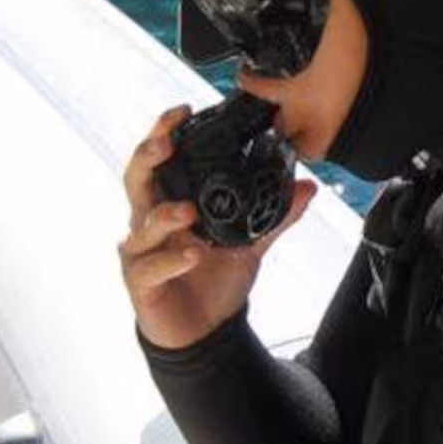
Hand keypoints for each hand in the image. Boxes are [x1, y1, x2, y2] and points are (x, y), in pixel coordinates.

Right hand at [120, 104, 316, 348]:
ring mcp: (141, 253)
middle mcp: (148, 224)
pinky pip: (150, 268)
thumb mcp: (250, 244)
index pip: (159, 162)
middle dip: (147, 158)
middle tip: (165, 144)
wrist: (206, 332)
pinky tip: (192, 255)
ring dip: (164, 215)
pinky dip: (172, 260)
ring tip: (188, 212)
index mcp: (169, 204)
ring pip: (142, 226)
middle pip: (135, 180)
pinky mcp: (141, 283)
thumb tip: (307, 187)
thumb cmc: (215, 281)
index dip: (163, 133)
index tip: (182, 111)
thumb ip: (275, 216)